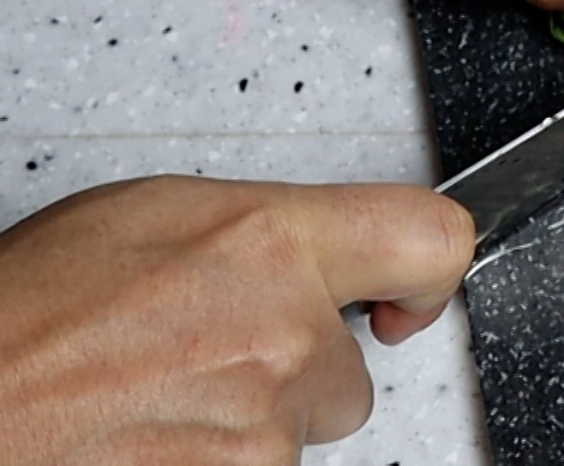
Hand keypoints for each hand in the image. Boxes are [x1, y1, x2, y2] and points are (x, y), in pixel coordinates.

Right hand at [0, 177, 473, 463]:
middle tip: (202, 356)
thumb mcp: (157, 216)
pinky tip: (150, 435)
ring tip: (154, 396)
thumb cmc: (27, 313)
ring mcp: (265, 427)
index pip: (429, 238)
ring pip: (299, 429)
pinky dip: (213, 459)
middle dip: (295, 368)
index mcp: (271, 243)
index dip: (430, 271)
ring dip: (247, 420)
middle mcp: (284, 334)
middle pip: (349, 367)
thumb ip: (266, 233)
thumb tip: (318, 253)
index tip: (410, 294)